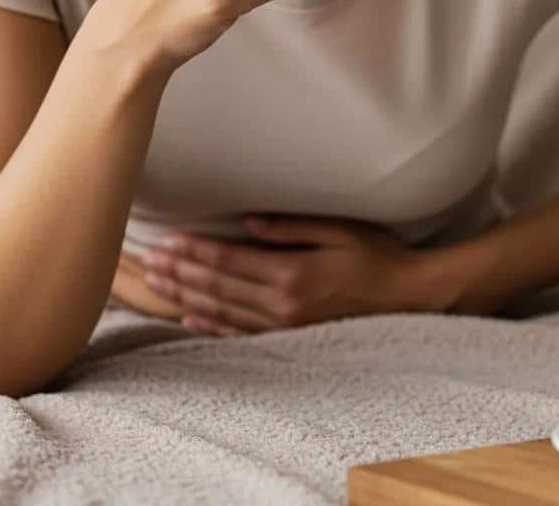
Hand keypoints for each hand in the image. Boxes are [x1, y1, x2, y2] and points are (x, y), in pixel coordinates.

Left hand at [140, 214, 423, 335]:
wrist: (409, 298)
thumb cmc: (377, 256)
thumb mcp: (340, 229)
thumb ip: (292, 226)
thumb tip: (248, 221)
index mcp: (292, 274)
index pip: (230, 262)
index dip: (195, 252)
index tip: (167, 242)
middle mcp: (283, 304)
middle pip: (219, 288)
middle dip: (181, 273)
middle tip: (149, 261)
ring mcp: (286, 326)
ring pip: (222, 312)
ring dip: (186, 297)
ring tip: (158, 284)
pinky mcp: (292, 338)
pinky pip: (240, 334)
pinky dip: (211, 326)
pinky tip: (189, 318)